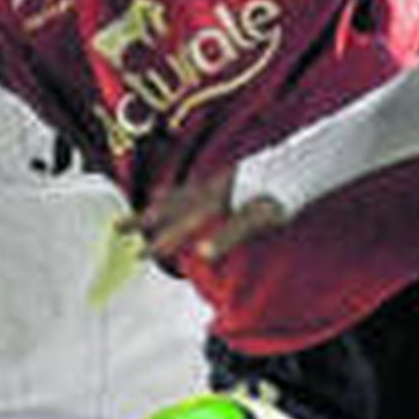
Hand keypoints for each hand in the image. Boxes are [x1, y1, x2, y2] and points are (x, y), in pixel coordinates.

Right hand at [120, 170, 286, 263]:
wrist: (301, 162)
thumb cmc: (283, 194)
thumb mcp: (258, 219)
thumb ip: (228, 236)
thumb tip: (200, 255)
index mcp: (213, 202)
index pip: (178, 228)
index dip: (158, 243)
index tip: (137, 256)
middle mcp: (210, 189)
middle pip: (169, 207)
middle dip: (143, 219)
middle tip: (117, 228)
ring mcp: (219, 180)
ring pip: (181, 192)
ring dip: (162, 202)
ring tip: (147, 204)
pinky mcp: (231, 175)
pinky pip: (197, 184)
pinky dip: (184, 189)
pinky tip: (187, 190)